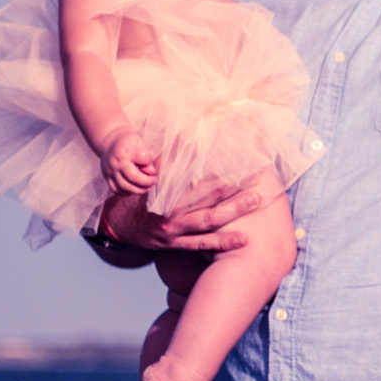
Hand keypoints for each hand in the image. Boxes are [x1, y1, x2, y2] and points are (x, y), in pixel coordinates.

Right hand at [100, 129, 159, 196]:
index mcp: (126, 151)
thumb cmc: (128, 142)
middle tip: (153, 181)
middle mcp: (116, 162)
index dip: (152, 164)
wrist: (110, 141)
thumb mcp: (139, 142)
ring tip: (146, 188)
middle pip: (132, 177)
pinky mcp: (106, 177)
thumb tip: (151, 172)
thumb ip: (147, 156)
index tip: (154, 169)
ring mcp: (109, 170)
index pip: (144, 159)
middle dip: (146, 182)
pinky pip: (115, 190)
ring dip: (138, 190)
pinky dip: (126, 193)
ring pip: (123, 187)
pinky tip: (134, 189)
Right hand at [100, 169, 280, 257]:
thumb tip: (185, 136)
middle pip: (208, 199)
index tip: (240, 165)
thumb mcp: (153, 175)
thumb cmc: (143, 196)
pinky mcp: (176, 245)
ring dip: (234, 212)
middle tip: (258, 181)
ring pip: (209, 221)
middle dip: (234, 190)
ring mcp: (175, 230)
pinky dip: (222, 242)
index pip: (198, 180)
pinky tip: (242, 239)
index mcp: (167, 192)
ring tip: (256, 201)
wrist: (121, 224)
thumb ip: (169, 158)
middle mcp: (172, 211)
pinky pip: (202, 245)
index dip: (219, 172)